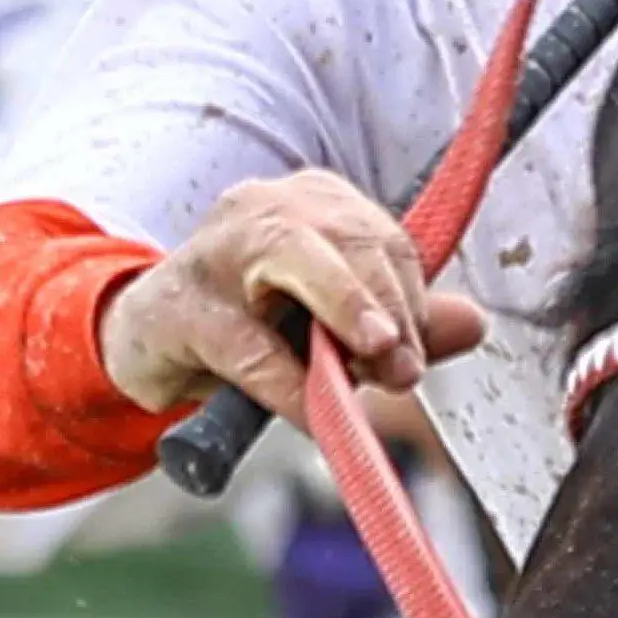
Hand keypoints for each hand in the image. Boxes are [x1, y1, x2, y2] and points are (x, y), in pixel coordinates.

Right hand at [98, 169, 486, 424]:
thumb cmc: (250, 329)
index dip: (411, 300)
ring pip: (298, 262)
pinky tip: (317, 414)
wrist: (145, 345)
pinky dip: (289, 383)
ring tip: (379, 362)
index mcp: (311, 203)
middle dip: (390, 308)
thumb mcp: (335, 329)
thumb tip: (472, 324)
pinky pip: (248, 344)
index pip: (384, 238)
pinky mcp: (178, 308)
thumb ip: (404, 325)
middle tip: (403, 370)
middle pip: (351, 239)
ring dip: (349, 316)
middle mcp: (263, 207)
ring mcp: (214, 251)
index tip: (413, 354)